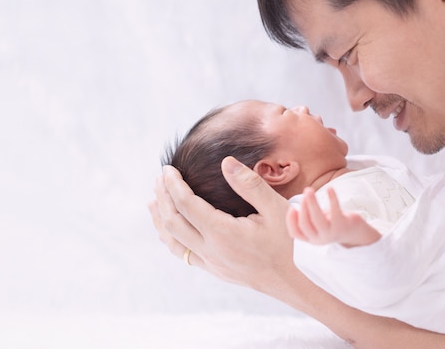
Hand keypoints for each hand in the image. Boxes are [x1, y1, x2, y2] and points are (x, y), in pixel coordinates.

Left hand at [148, 156, 297, 292]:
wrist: (291, 281)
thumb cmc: (287, 242)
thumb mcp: (275, 208)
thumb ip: (249, 184)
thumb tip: (226, 162)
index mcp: (222, 232)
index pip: (186, 204)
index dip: (173, 185)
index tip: (167, 169)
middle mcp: (211, 250)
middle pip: (173, 222)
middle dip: (163, 198)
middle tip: (159, 178)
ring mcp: (210, 263)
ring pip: (173, 241)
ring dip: (160, 219)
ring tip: (153, 201)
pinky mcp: (213, 270)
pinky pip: (183, 253)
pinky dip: (170, 238)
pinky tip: (169, 229)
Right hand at [286, 187, 380, 247]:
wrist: (355, 233)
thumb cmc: (332, 224)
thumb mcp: (317, 224)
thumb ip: (306, 219)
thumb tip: (292, 209)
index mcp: (311, 239)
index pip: (296, 233)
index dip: (291, 220)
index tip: (292, 207)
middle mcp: (320, 239)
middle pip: (305, 223)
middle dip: (303, 206)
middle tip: (306, 191)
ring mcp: (331, 233)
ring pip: (317, 218)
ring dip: (312, 202)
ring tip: (309, 190)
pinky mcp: (342, 225)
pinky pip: (335, 210)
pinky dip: (332, 198)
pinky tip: (330, 188)